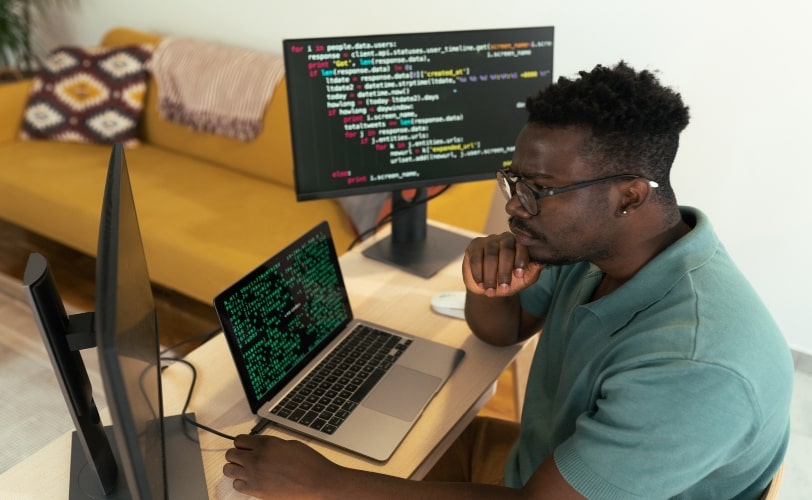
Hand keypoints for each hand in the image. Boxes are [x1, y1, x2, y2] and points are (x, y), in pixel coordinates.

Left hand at [224, 434, 339, 498]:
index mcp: (266, 444)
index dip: (242, 443)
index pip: (239, 440)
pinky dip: (241, 482)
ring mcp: (255, 476)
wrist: (318, 482)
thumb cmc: (309, 463)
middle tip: (245, 457)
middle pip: (230, 454)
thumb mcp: (290, 444)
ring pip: (228, 470)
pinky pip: (237, 485)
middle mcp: (257, 459)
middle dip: (237, 454)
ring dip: (236, 468)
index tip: (246, 446)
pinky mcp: (257, 491)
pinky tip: (251, 480)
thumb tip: (260, 447)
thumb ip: (271, 444)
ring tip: (246, 469)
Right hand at [463, 232, 542, 296]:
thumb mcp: (524, 278)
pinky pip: (476, 258)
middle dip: (504, 272)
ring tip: (491, 292)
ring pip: (490, 256)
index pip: (521, 246)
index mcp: (519, 243)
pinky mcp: (474, 245)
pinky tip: (481, 285)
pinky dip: (478, 273)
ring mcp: (488, 240)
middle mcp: (504, 238)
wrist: (490, 287)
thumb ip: (534, 270)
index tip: (519, 275)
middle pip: (505, 251)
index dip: (520, 260)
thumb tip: (543, 262)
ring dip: (490, 276)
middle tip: (504, 289)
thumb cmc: (510, 281)